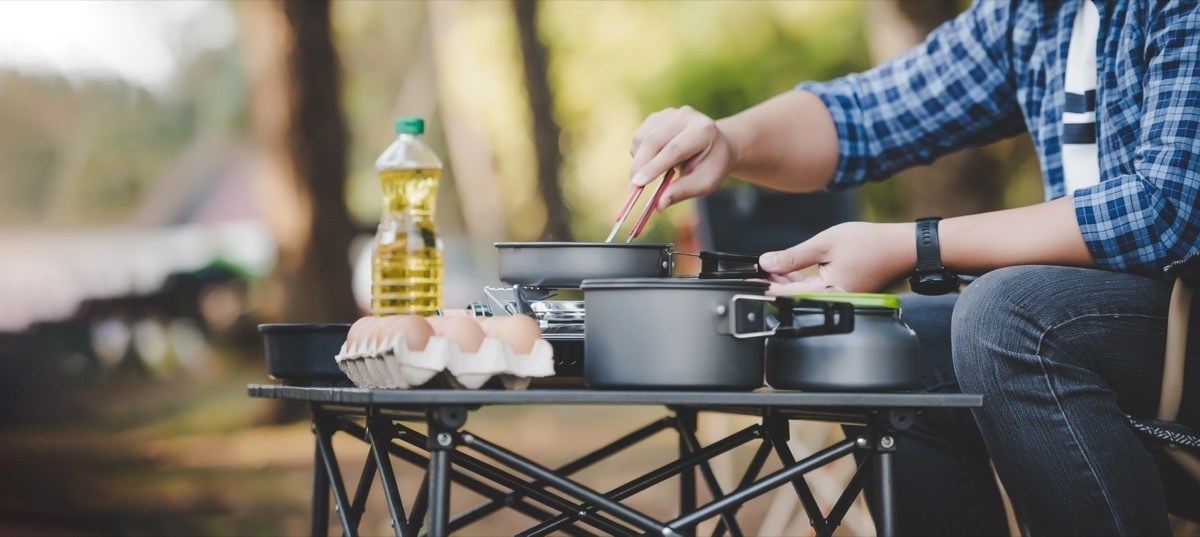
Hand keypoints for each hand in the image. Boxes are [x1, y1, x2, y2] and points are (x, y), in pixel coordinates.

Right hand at [628, 106, 737, 210]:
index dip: (654, 167)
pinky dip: (638, 154)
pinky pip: (638, 138)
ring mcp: (669, 113)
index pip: (674, 149)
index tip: (638, 184)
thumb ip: (683, 191)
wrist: (716, 144)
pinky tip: (652, 162)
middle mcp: (685, 116)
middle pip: (653, 141)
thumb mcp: (705, 182)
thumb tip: (659, 205)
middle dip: (640, 167)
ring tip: (650, 175)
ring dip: (638, 161)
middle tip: (633, 190)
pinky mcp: (656, 117)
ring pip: (641, 138)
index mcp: (703, 130)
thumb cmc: (711, 165)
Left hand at [757, 222, 915, 295]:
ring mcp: (839, 299)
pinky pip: (815, 292)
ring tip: (769, 269)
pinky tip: (788, 272)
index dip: (763, 288)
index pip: (785, 297)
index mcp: (828, 293)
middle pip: (792, 298)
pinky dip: (801, 282)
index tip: (746, 280)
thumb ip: (793, 256)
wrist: (902, 247)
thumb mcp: (825, 243)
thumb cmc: (871, 243)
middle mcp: (833, 301)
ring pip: (803, 295)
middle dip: (772, 284)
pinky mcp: (842, 293)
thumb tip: (766, 263)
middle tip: (754, 271)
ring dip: (785, 283)